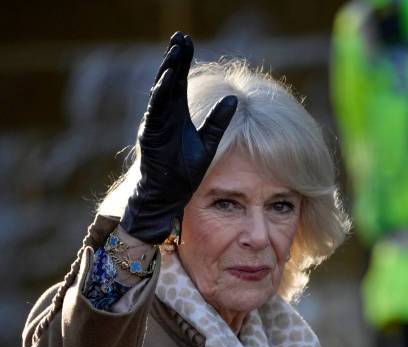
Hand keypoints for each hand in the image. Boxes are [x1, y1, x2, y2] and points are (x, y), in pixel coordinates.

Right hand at [120, 31, 237, 243]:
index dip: (183, 63)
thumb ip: (218, 122)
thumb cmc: (184, 173)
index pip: (179, 83)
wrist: (168, 196)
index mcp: (176, 116)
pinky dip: (161, 95)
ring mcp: (155, 125)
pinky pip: (155, 112)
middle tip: (180, 38)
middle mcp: (164, 117)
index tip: (187, 41)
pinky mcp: (150, 135)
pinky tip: (169, 80)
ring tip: (175, 53)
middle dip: (174, 60)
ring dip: (167, 72)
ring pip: (160, 93)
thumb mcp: (207, 143)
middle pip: (169, 82)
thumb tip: (234, 98)